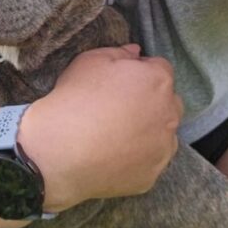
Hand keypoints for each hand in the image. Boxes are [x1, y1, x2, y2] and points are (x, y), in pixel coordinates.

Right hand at [22, 44, 182, 210]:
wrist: (59, 150)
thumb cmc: (73, 100)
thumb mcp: (88, 62)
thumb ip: (118, 53)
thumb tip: (135, 52)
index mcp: (157, 81)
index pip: (159, 69)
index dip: (138, 72)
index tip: (118, 82)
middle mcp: (169, 113)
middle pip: (167, 102)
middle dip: (149, 101)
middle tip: (117, 108)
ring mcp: (163, 147)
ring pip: (162, 134)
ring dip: (146, 130)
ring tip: (113, 134)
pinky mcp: (152, 174)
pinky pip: (149, 162)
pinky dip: (136, 158)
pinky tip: (110, 155)